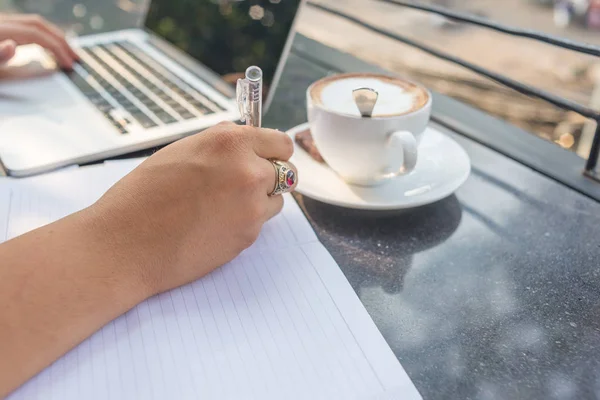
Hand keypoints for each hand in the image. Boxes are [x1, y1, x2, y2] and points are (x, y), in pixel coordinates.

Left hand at [0, 13, 77, 67]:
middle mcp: (3, 23)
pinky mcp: (4, 30)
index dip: (56, 48)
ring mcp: (4, 24)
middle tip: (75, 56)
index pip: (36, 34)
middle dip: (61, 40)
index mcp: (0, 30)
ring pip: (34, 24)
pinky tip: (49, 48)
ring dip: (54, 37)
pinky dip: (43, 37)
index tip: (69, 63)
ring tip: (67, 52)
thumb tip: (11, 46)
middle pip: (38, 25)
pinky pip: (28, 28)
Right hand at [90, 122, 296, 294]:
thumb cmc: (144, 195)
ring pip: (276, 199)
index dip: (273, 151)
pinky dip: (245, 222)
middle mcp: (248, 170)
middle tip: (248, 184)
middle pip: (287, 171)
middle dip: (271, 176)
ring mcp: (252, 205)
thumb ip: (222, 145)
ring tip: (223, 207)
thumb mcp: (183, 151)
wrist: (126, 243)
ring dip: (260, 201)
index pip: (280, 142)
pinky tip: (215, 225)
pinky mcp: (249, 235)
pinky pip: (260, 223)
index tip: (268, 157)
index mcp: (230, 142)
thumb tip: (247, 142)